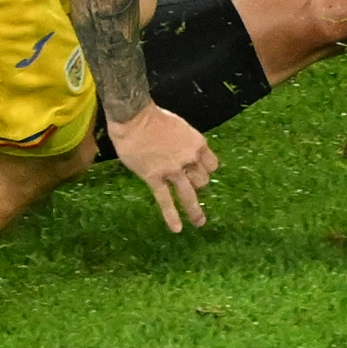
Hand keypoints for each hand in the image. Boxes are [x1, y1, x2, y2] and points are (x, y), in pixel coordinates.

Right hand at [107, 101, 217, 231]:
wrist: (134, 118)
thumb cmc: (154, 118)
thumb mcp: (179, 127)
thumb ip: (184, 144)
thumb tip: (182, 154)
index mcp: (197, 143)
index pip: (212, 164)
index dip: (206, 170)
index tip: (201, 173)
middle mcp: (189, 158)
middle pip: (202, 181)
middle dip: (198, 186)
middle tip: (191, 190)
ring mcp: (173, 170)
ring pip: (189, 194)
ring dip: (195, 210)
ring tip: (199, 222)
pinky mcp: (155, 177)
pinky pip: (166, 200)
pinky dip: (172, 216)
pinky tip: (177, 229)